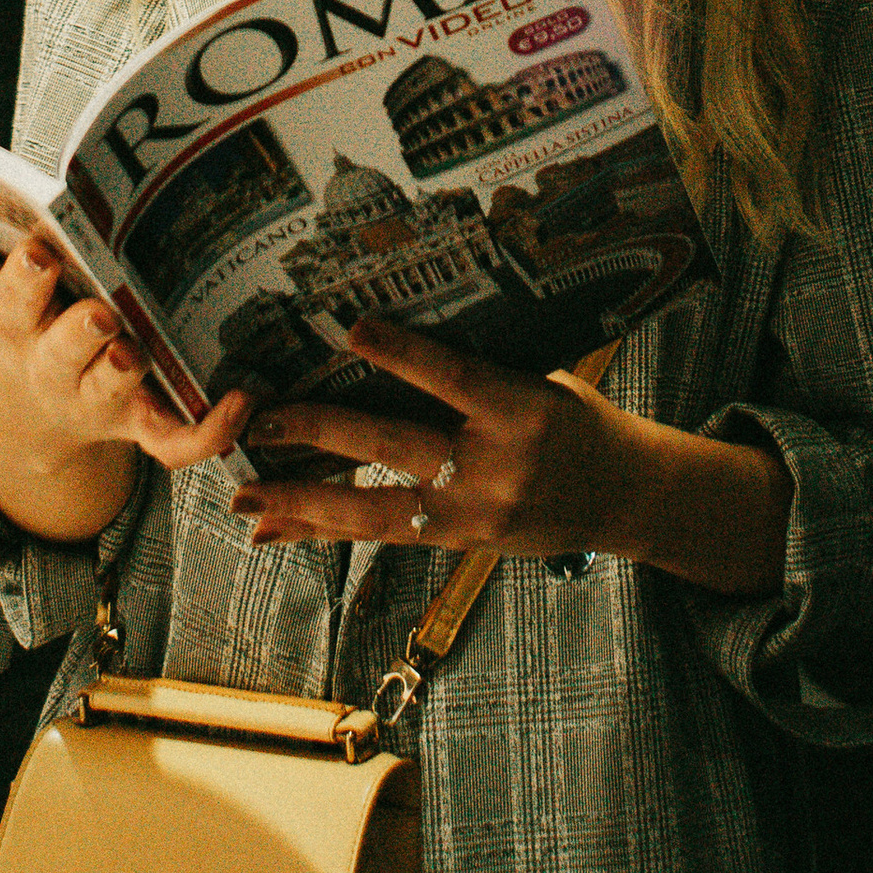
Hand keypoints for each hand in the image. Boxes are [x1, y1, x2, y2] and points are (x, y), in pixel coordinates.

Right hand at [0, 212, 249, 543]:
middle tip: (99, 313)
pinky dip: (210, 429)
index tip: (38, 251)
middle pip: (68, 351)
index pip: (12, 301)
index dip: (25, 281)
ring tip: (146, 347)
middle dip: (81, 333)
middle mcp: (57, 366)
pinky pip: (178, 440)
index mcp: (10, 327)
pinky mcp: (143, 423)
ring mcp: (102, 397)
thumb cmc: (0, 327)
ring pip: (120, 387)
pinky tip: (243, 398)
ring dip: (132, 370)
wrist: (28, 418)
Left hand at [235, 320, 789, 594]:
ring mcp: (473, 515)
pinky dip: (324, 531)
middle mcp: (494, 468)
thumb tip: (389, 342)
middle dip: (318, 432)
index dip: (403, 354)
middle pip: (393, 447)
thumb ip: (478, 374)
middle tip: (259, 420)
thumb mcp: (543, 383)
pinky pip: (381, 535)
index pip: (454, 378)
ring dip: (303, 501)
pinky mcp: (458, 544)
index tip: (352, 327)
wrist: (626, 497)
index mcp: (523, 411)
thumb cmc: (579, 421)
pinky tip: (277, 529)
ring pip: (374, 509)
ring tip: (245, 495)